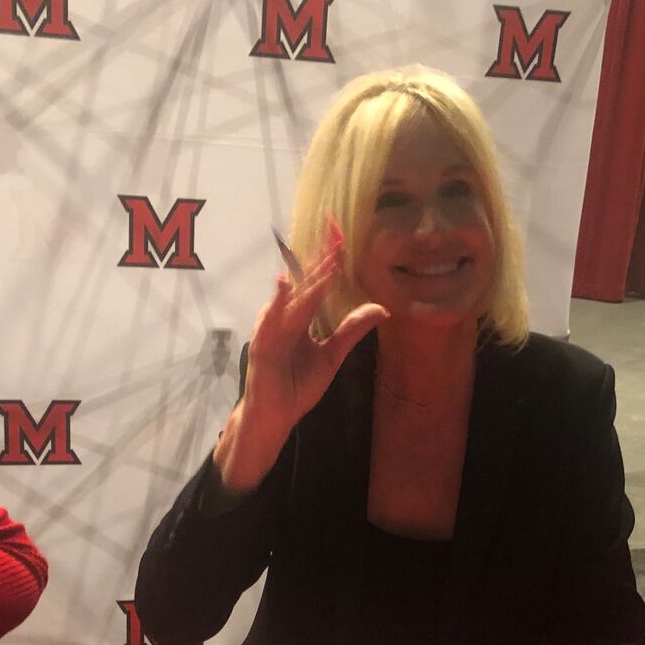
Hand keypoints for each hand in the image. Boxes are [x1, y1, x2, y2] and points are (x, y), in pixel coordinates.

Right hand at [215, 221, 387, 491]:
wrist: (276, 416)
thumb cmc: (297, 386)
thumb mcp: (332, 356)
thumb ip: (351, 330)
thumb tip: (381, 308)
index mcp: (304, 317)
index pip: (319, 282)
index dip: (329, 259)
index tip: (342, 235)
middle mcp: (288, 317)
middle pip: (307, 282)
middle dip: (322, 257)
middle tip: (336, 229)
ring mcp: (274, 328)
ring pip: (294, 297)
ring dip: (309, 276)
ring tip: (327, 255)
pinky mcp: (262, 344)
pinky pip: (271, 320)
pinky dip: (277, 303)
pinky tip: (283, 284)